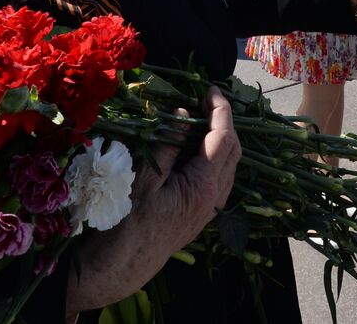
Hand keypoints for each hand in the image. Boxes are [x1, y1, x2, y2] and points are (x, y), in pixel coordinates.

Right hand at [67, 88, 239, 312]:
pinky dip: (216, 156)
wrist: (123, 266)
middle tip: (206, 101)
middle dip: (225, 120)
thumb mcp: (143, 177)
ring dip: (222, 138)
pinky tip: (197, 149)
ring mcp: (211, 207)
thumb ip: (166, 144)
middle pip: (233, 149)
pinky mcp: (203, 214)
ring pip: (229, 165)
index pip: (223, 137)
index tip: (211, 89)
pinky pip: (220, 178)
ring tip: (203, 119)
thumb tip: (181, 113)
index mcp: (204, 184)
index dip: (220, 109)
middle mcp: (215, 196)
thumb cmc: (127, 222)